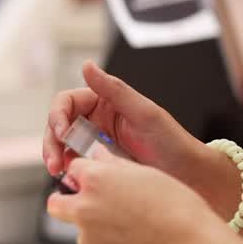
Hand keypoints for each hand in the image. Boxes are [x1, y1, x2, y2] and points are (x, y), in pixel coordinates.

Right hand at [43, 62, 201, 178]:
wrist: (190, 176)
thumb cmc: (173, 143)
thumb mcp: (144, 113)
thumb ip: (114, 89)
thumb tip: (88, 65)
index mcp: (106, 103)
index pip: (68, 102)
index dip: (59, 115)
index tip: (63, 133)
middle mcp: (98, 120)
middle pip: (60, 124)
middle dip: (52, 141)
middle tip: (54, 161)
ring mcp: (97, 143)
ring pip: (62, 144)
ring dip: (55, 155)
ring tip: (59, 171)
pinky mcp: (98, 164)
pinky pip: (74, 163)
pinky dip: (66, 169)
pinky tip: (69, 177)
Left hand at [46, 151, 221, 243]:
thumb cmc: (177, 210)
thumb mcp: (147, 174)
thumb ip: (114, 165)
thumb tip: (99, 157)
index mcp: (95, 180)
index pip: (74, 170)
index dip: (85, 175)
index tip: (91, 181)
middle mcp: (84, 208)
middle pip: (56, 204)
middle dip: (66, 204)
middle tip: (89, 208)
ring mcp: (87, 239)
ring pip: (82, 233)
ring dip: (97, 232)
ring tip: (133, 233)